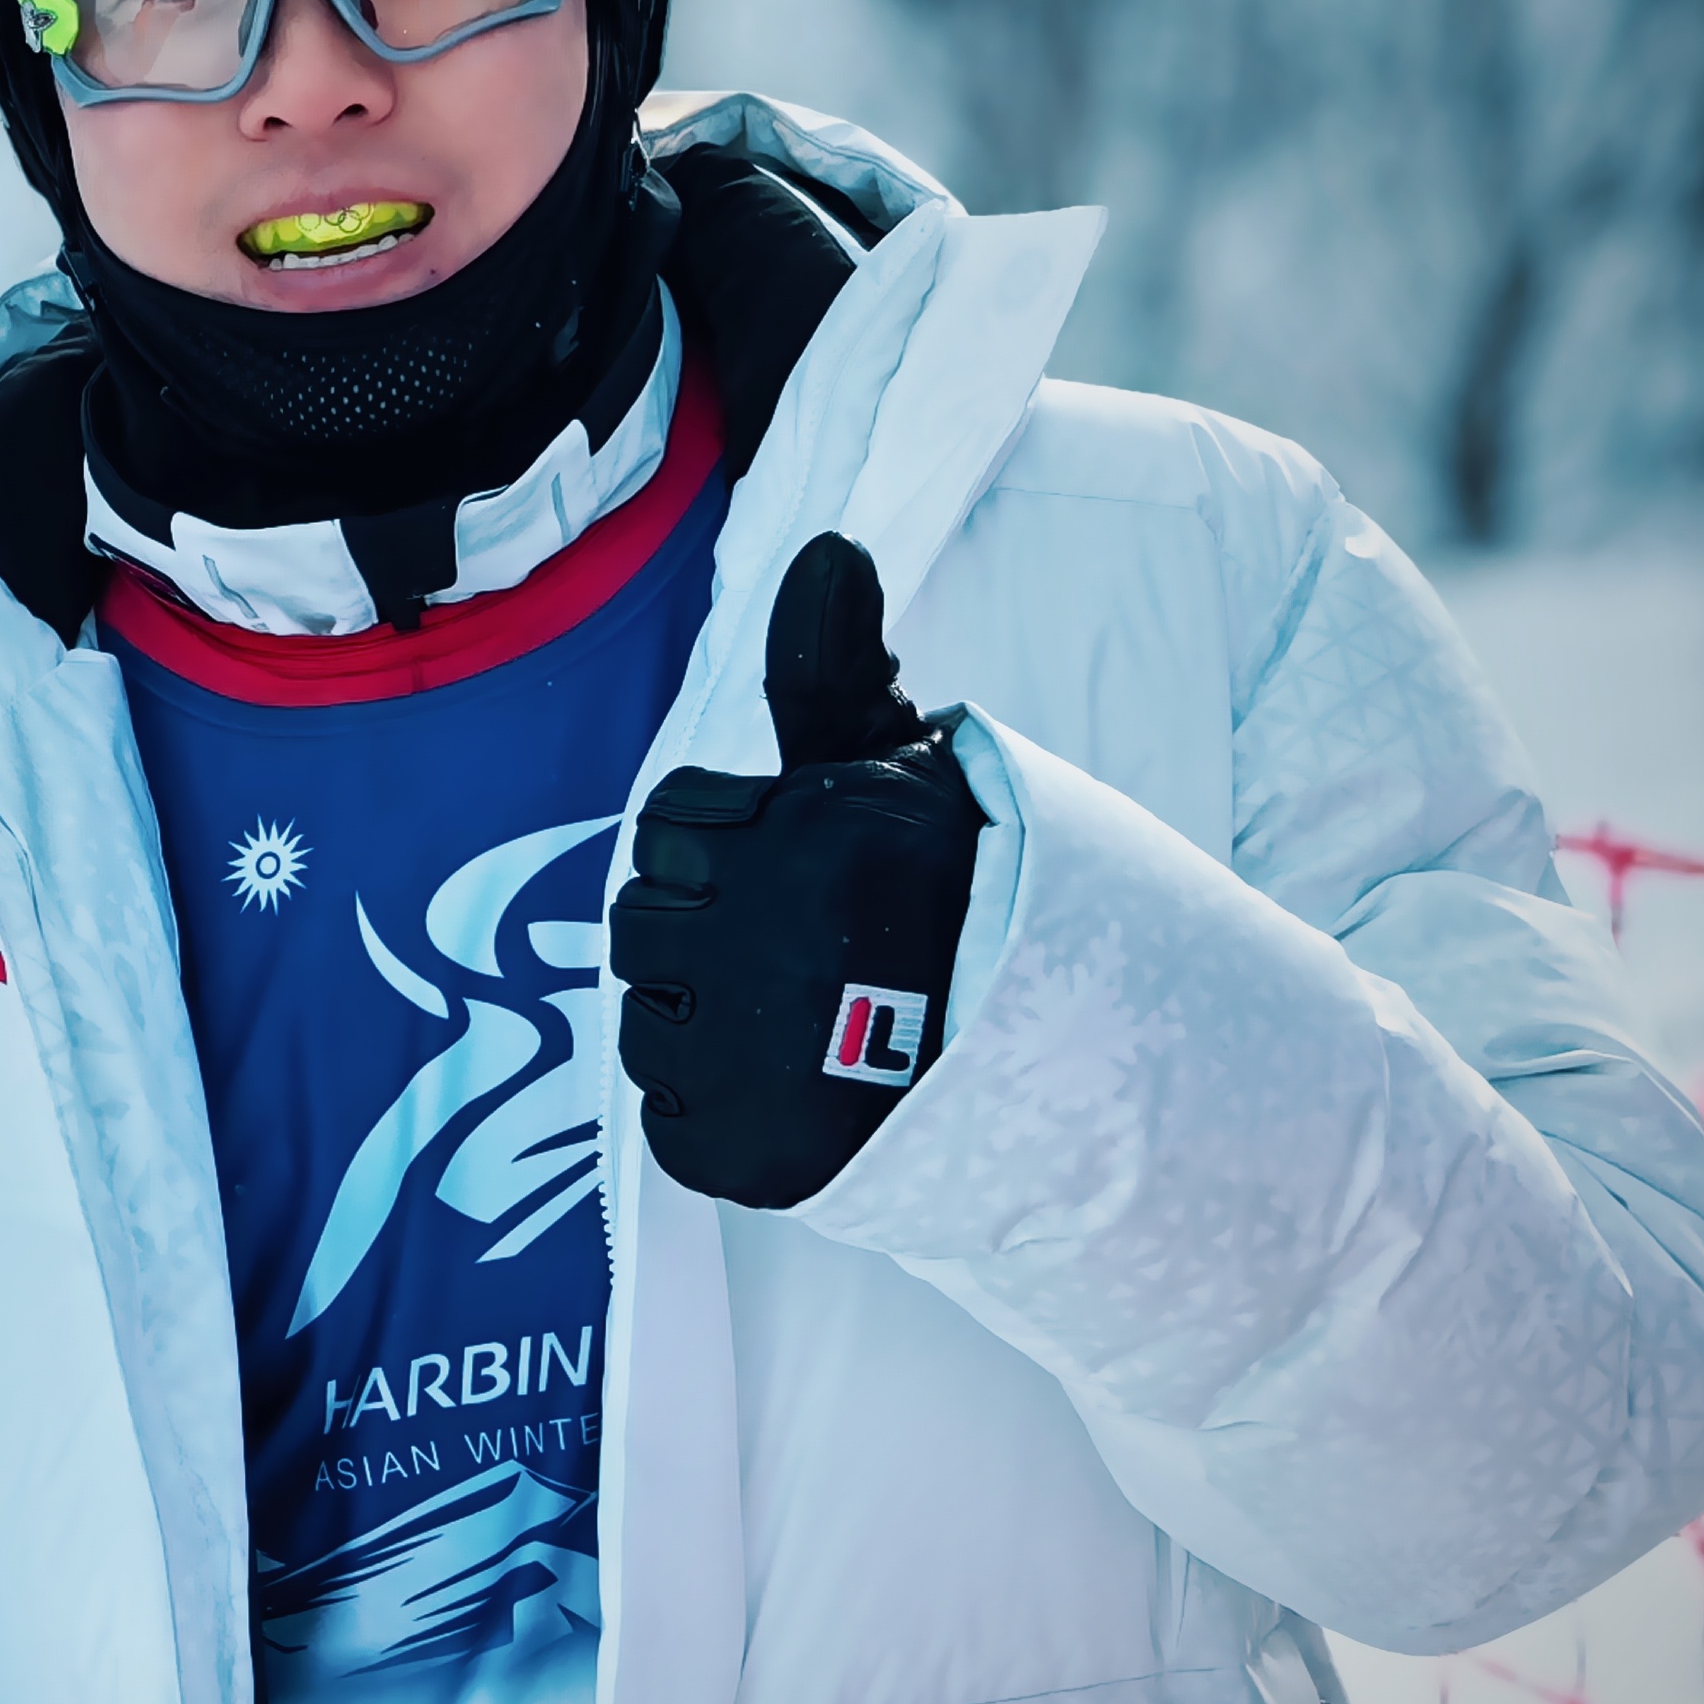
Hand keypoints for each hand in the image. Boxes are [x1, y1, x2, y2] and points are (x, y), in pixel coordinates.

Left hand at [610, 533, 982, 1207]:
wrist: (1068, 1057)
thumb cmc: (960, 897)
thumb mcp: (907, 770)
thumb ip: (834, 670)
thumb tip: (825, 548)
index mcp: (807, 838)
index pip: (665, 823)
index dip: (719, 844)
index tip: (792, 871)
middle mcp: (770, 943)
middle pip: (635, 922)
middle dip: (700, 930)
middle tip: (798, 954)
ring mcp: (754, 1059)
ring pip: (641, 1024)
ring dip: (700, 1023)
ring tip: (802, 1024)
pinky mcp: (746, 1156)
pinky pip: (668, 1123)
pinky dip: (717, 1116)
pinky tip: (798, 1094)